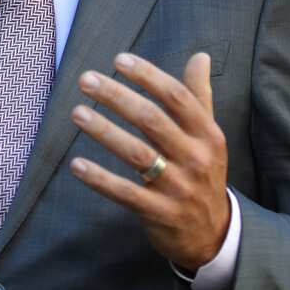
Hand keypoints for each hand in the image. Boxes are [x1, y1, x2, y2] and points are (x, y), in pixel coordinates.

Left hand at [69, 52, 229, 271]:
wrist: (214, 233)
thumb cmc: (202, 172)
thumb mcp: (208, 135)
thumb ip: (199, 96)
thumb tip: (199, 55)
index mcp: (208, 134)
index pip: (177, 97)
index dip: (148, 76)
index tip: (118, 60)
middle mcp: (196, 158)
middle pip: (152, 120)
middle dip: (117, 97)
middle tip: (86, 79)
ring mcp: (178, 188)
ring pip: (137, 154)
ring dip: (104, 131)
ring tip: (77, 113)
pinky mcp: (159, 213)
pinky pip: (125, 193)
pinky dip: (100, 179)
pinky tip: (76, 165)